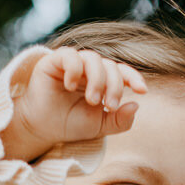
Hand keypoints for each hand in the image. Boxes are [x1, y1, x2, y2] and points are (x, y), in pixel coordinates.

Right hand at [2, 48, 146, 160]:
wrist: (42, 129)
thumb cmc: (70, 124)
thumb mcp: (99, 126)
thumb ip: (119, 120)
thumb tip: (136, 105)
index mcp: (102, 81)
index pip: (122, 73)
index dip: (134, 78)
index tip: (142, 91)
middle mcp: (89, 70)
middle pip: (110, 66)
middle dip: (114, 86)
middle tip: (108, 106)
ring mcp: (73, 63)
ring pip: (93, 59)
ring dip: (97, 79)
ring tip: (92, 100)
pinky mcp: (54, 61)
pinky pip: (70, 56)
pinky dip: (74, 69)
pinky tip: (71, 86)